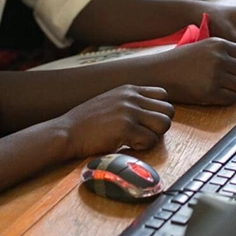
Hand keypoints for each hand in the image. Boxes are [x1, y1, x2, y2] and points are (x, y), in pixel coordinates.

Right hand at [60, 85, 174, 156]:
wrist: (67, 131)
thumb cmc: (87, 121)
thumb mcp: (110, 101)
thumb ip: (130, 101)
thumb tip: (150, 111)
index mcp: (129, 89)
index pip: (163, 94)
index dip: (159, 110)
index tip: (148, 121)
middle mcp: (131, 97)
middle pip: (168, 110)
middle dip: (160, 125)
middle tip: (145, 133)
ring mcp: (129, 112)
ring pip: (164, 124)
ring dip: (154, 136)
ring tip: (138, 139)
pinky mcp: (125, 128)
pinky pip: (151, 140)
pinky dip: (143, 146)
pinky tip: (129, 145)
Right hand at [147, 38, 235, 105]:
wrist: (161, 72)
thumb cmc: (183, 60)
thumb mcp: (206, 46)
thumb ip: (229, 49)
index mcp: (219, 44)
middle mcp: (219, 59)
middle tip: (232, 81)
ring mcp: (215, 77)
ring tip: (223, 87)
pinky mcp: (210, 93)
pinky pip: (231, 98)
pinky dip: (227, 98)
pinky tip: (216, 93)